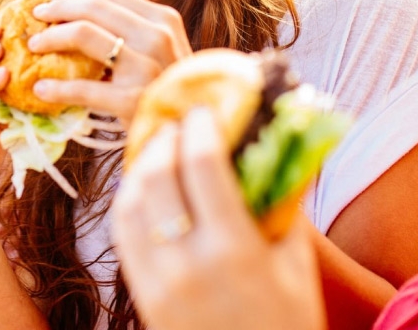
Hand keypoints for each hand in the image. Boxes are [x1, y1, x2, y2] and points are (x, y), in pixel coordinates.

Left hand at [27, 0, 191, 125]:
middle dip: (57, 10)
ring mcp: (147, 68)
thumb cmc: (165, 87)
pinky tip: (40, 89)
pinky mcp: (133, 100)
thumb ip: (131, 28)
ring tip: (33, 47)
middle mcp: (157, 37)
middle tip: (35, 18)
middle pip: (93, 9)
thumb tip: (77, 7)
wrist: (187, 131)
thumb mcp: (159, 49)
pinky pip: (83, 88)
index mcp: (163, 19)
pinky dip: (56, 88)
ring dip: (51, 38)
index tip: (50, 1)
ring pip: (85, 35)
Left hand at [113, 108, 324, 329]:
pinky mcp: (139, 292)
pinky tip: (145, 184)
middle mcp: (187, 263)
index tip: (203, 109)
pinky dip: (129, 198)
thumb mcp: (295, 265)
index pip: (202, 167)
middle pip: (157, 177)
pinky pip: (122, 232)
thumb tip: (269, 147)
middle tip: (176, 120)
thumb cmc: (287, 322)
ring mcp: (157, 280)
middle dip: (164, 139)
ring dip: (140, 165)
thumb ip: (281, 206)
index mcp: (235, 251)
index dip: (198, 128)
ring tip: (159, 147)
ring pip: (129, 202)